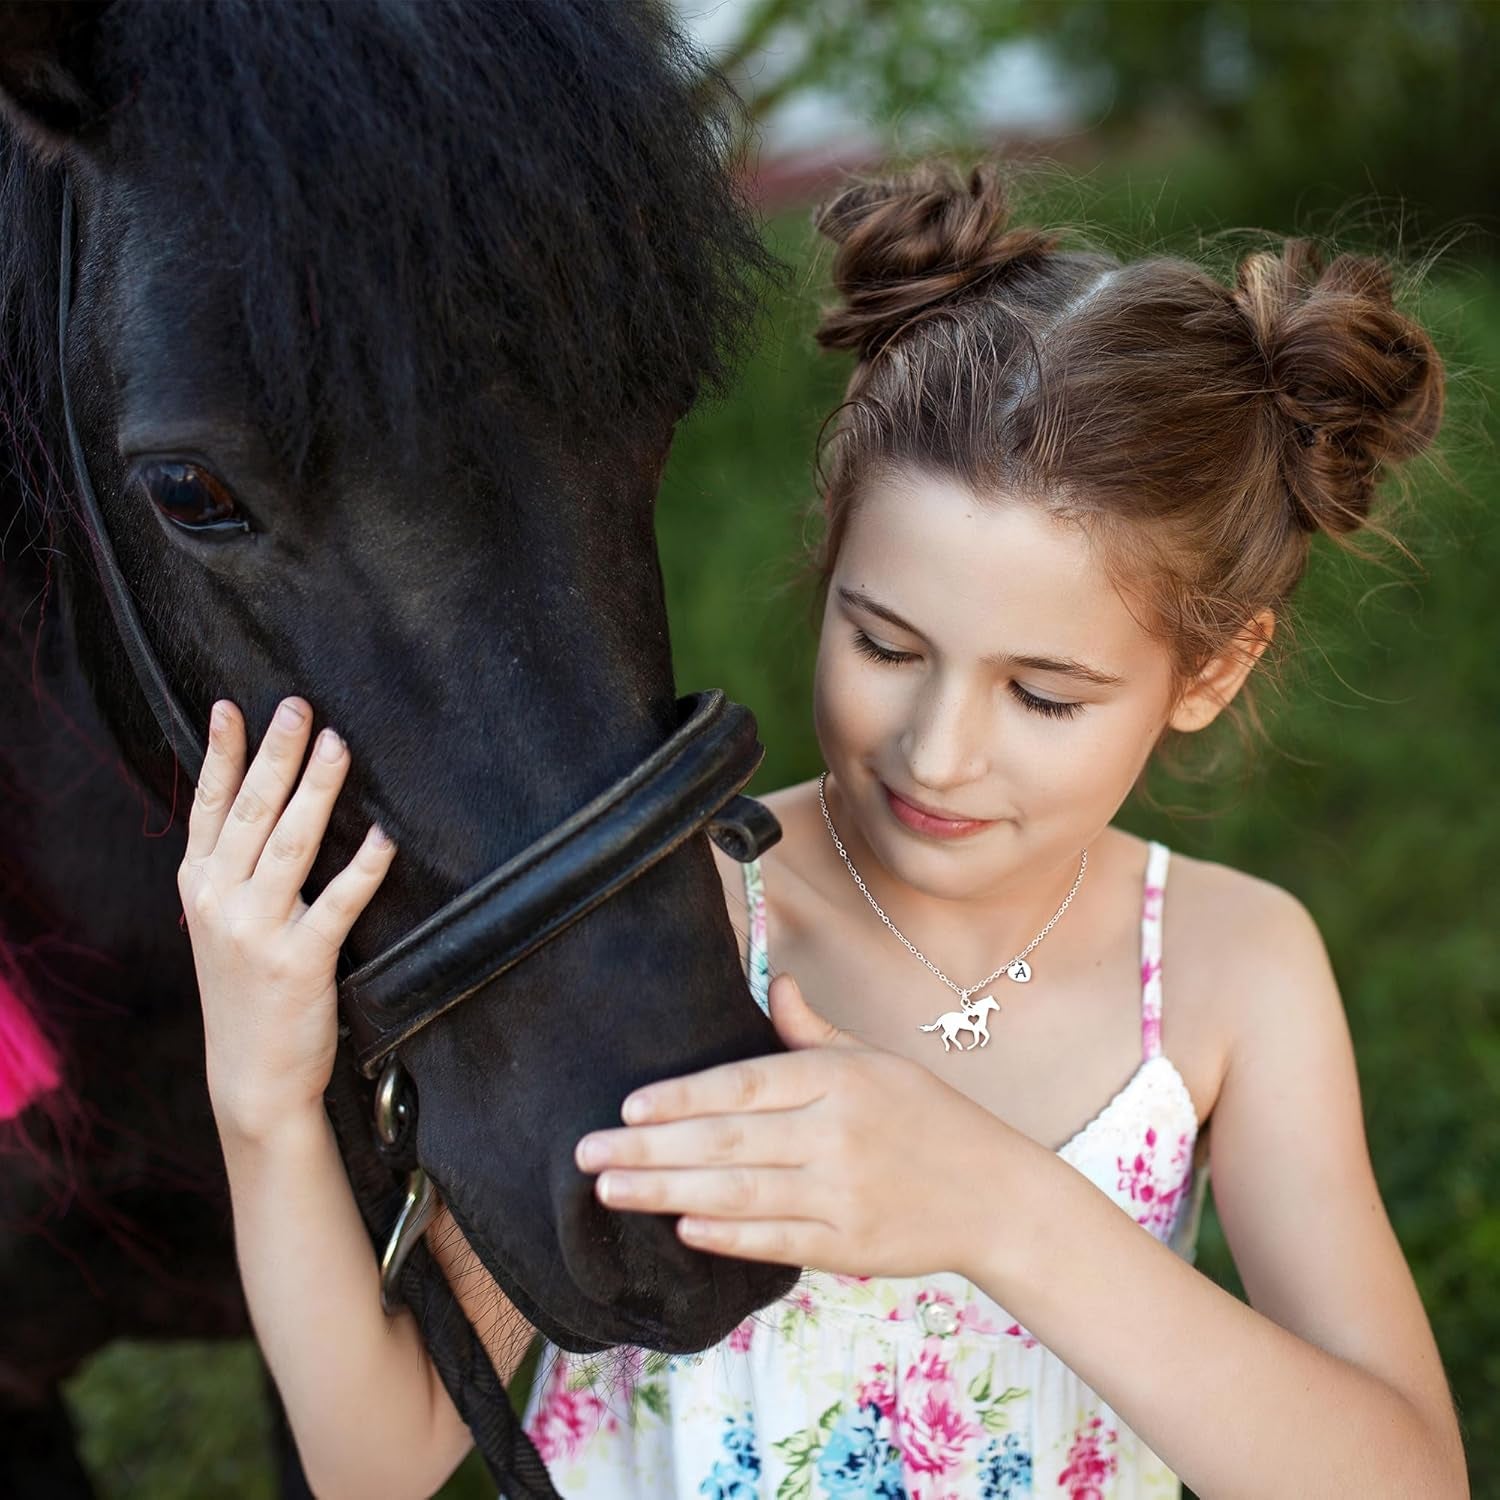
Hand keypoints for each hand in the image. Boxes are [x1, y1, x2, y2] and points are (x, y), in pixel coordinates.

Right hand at [177, 696, 396, 1141]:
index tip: (230, 707)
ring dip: (316, 790)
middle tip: (299, 706)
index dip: (218, 754)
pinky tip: (385, 837)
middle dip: (275, 753)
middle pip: (249, 811)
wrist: (250, 1075)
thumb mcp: (218, 925)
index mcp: (199, 886)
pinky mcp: (301, 961)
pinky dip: (364, 867)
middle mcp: (221, 901)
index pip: (207, 806)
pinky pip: (338, 902)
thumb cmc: (244, 990)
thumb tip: (259, 804)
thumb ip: (230, 870)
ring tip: (337, 745)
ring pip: (289, 844)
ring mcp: (258, 931)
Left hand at [573, 973, 1014, 1279]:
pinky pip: (774, 1239)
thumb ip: (814, 1031)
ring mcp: (841, 1193)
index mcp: (837, 1079)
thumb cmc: (926, 1116)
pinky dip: (725, 1235)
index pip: (743, 1085)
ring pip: (737, 1194)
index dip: (680, 1098)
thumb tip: (777, 984)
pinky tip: (679, 1228)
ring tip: (610, 1190)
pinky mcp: (848, 1245)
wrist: (995, 1193)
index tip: (626, 1108)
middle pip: (725, 1142)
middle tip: (586, 1155)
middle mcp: (834, 1134)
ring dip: (666, 1192)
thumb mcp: (875, 1059)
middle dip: (648, 1149)